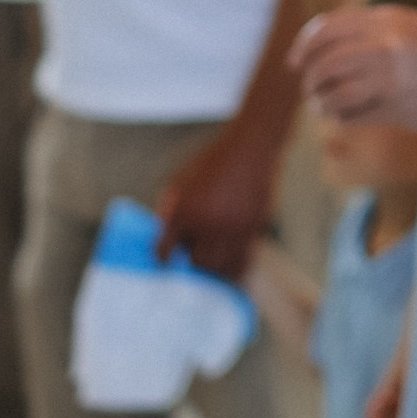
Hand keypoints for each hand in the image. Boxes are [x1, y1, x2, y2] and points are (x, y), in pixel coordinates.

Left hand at [154, 124, 278, 281]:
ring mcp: (231, 227)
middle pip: (196, 262)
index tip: (165, 261)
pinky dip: (236, 267)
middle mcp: (206, 223)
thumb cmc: (213, 161)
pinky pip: (243, 259)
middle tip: (195, 258)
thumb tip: (166, 234)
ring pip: (220, 266)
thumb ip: (170, 207)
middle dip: (193, 262)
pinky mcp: (252, 228)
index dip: (163, 258)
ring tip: (214, 264)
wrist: (250, 149)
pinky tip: (233, 266)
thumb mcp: (181, 179)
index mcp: (183, 210)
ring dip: (215, 268)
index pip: (164, 250)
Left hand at [289, 6, 416, 129]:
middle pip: (324, 62)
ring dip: (322, 102)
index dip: (304, 46)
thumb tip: (327, 47)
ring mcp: (391, 76)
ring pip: (333, 92)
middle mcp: (386, 44)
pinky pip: (352, 114)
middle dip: (310, 78)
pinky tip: (346, 117)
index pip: (326, 29)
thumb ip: (373, 31)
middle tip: (311, 89)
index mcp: (388, 19)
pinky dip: (341, 117)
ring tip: (326, 106)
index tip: (295, 62)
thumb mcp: (412, 26)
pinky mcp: (398, 106)